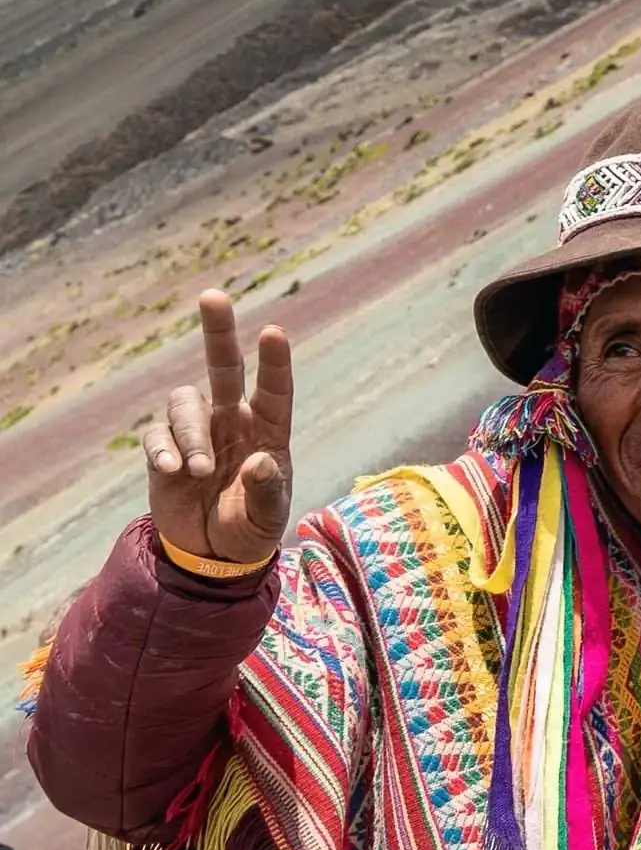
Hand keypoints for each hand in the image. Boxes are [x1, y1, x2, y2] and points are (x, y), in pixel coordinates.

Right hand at [145, 289, 294, 567]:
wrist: (213, 554)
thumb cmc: (250, 529)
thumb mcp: (265, 518)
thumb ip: (266, 491)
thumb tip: (261, 461)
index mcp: (268, 431)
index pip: (275, 389)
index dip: (274, 361)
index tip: (273, 331)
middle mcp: (232, 421)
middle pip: (223, 367)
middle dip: (218, 332)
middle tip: (213, 296)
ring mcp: (197, 432)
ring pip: (185, 403)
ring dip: (190, 433)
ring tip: (201, 471)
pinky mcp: (165, 449)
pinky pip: (156, 434)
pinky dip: (163, 448)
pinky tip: (171, 469)